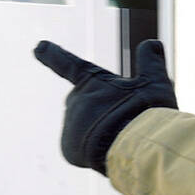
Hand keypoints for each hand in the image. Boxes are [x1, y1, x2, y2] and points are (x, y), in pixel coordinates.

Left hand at [34, 39, 176, 174]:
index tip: (39, 46)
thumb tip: (153, 42)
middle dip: (102, 113)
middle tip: (126, 122)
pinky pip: (80, 150)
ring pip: (86, 128)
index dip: (54, 55)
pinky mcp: (67, 148)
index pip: (69, 64)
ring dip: (101, 133)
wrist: (136, 146)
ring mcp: (70, 124)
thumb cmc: (147, 112)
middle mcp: (76, 100)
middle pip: (88, 105)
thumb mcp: (156, 83)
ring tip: (121, 139)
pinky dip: (93, 152)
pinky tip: (110, 152)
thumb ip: (151, 62)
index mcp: (92, 81)